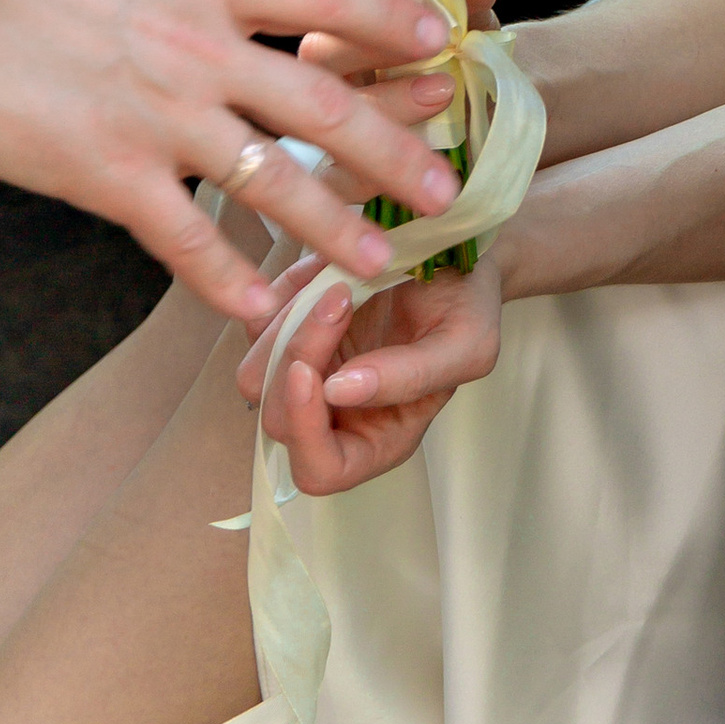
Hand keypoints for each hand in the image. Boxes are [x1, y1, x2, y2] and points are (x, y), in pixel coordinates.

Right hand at [0, 0, 461, 326]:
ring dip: (331, 224)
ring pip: (270, 176)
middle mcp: (201, 47)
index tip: (440, 46)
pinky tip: (256, 310)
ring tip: (379, 263)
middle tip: (447, 188)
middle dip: (390, 147)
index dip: (387, 22)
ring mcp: (159, 113)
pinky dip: (223, 275)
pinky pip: (182, 235)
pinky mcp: (106, 171)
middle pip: (321, 98)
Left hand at [240, 261, 507, 495]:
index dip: (305, 431)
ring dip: (287, 325)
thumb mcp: (465, 344)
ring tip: (336, 282)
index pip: (320, 469)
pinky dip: (284, 295)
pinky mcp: (289, 332)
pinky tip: (327, 270)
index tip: (309, 372)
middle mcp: (333, 416)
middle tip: (340, 298)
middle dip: (302, 355)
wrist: (456, 254)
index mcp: (377, 439)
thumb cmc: (468, 309)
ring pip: (256, 375)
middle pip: (278, 418)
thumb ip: (411, 376)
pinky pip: (256, 326)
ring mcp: (307, 373)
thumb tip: (339, 391)